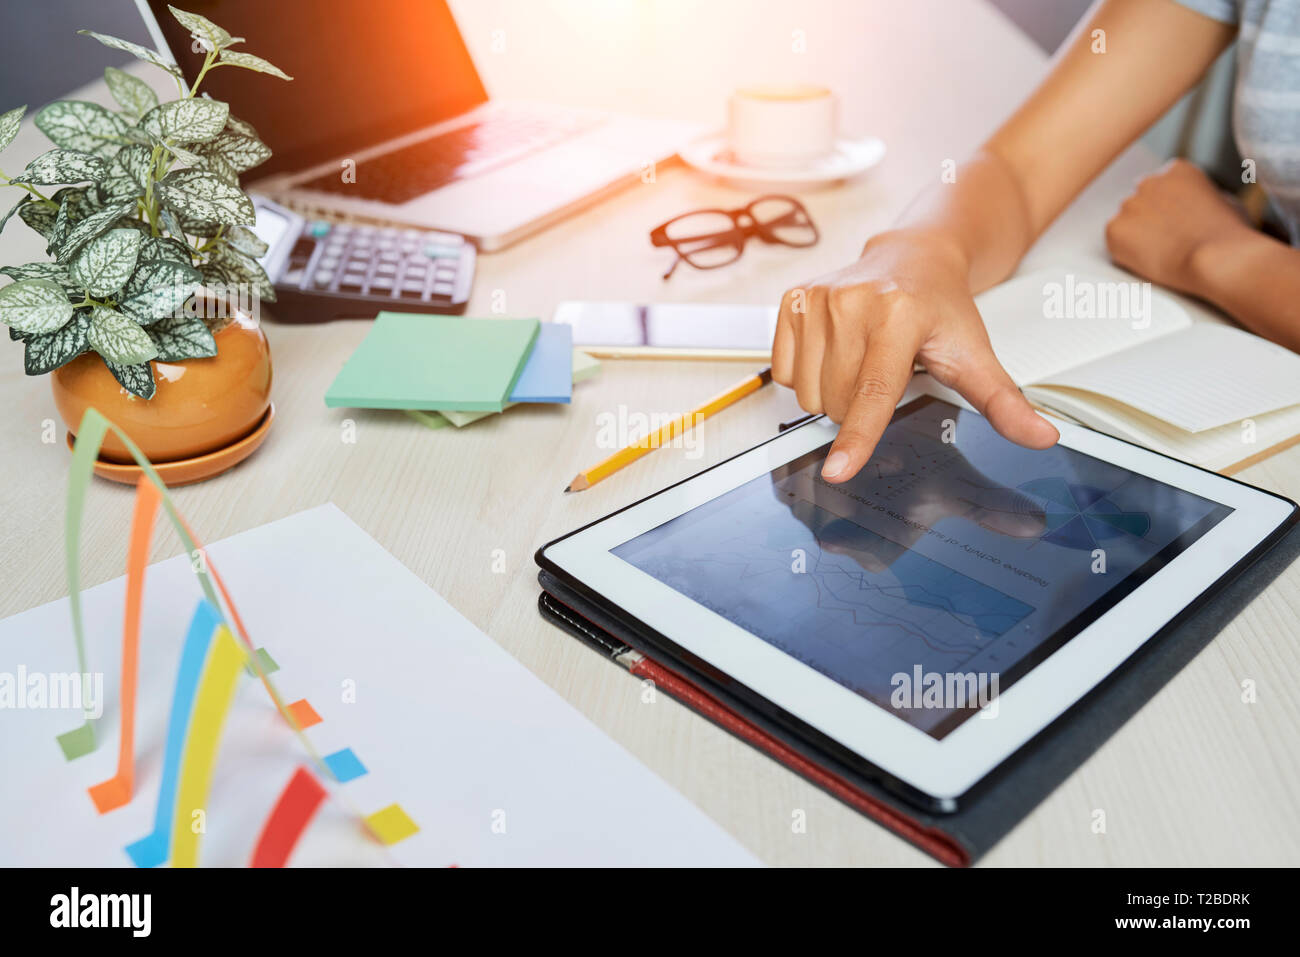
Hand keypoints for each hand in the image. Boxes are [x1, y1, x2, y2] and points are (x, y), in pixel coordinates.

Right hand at [772, 229, 1058, 483]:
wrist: (913, 255)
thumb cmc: (941, 307)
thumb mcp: (976, 354)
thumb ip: (1004, 402)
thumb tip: (1043, 436)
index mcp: (899, 314)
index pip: (875, 392)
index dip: (859, 437)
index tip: (839, 470)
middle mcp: (852, 301)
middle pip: (838, 402)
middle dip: (858, 407)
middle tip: (884, 374)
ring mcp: (817, 299)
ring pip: (808, 393)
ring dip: (831, 394)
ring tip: (860, 362)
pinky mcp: (793, 300)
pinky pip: (783, 372)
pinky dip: (805, 376)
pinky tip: (833, 352)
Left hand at [1105, 158, 1252, 296]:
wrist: (1216, 258)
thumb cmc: (1229, 235)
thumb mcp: (1226, 201)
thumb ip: (1200, 196)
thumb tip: (1194, 202)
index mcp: (1176, 170)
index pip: (1160, 187)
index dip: (1167, 209)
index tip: (1176, 224)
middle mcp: (1148, 182)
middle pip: (1140, 203)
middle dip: (1149, 220)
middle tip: (1166, 242)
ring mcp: (1128, 205)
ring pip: (1126, 222)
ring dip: (1137, 236)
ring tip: (1162, 253)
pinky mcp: (1114, 229)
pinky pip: (1115, 242)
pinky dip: (1126, 253)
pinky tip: (1150, 259)